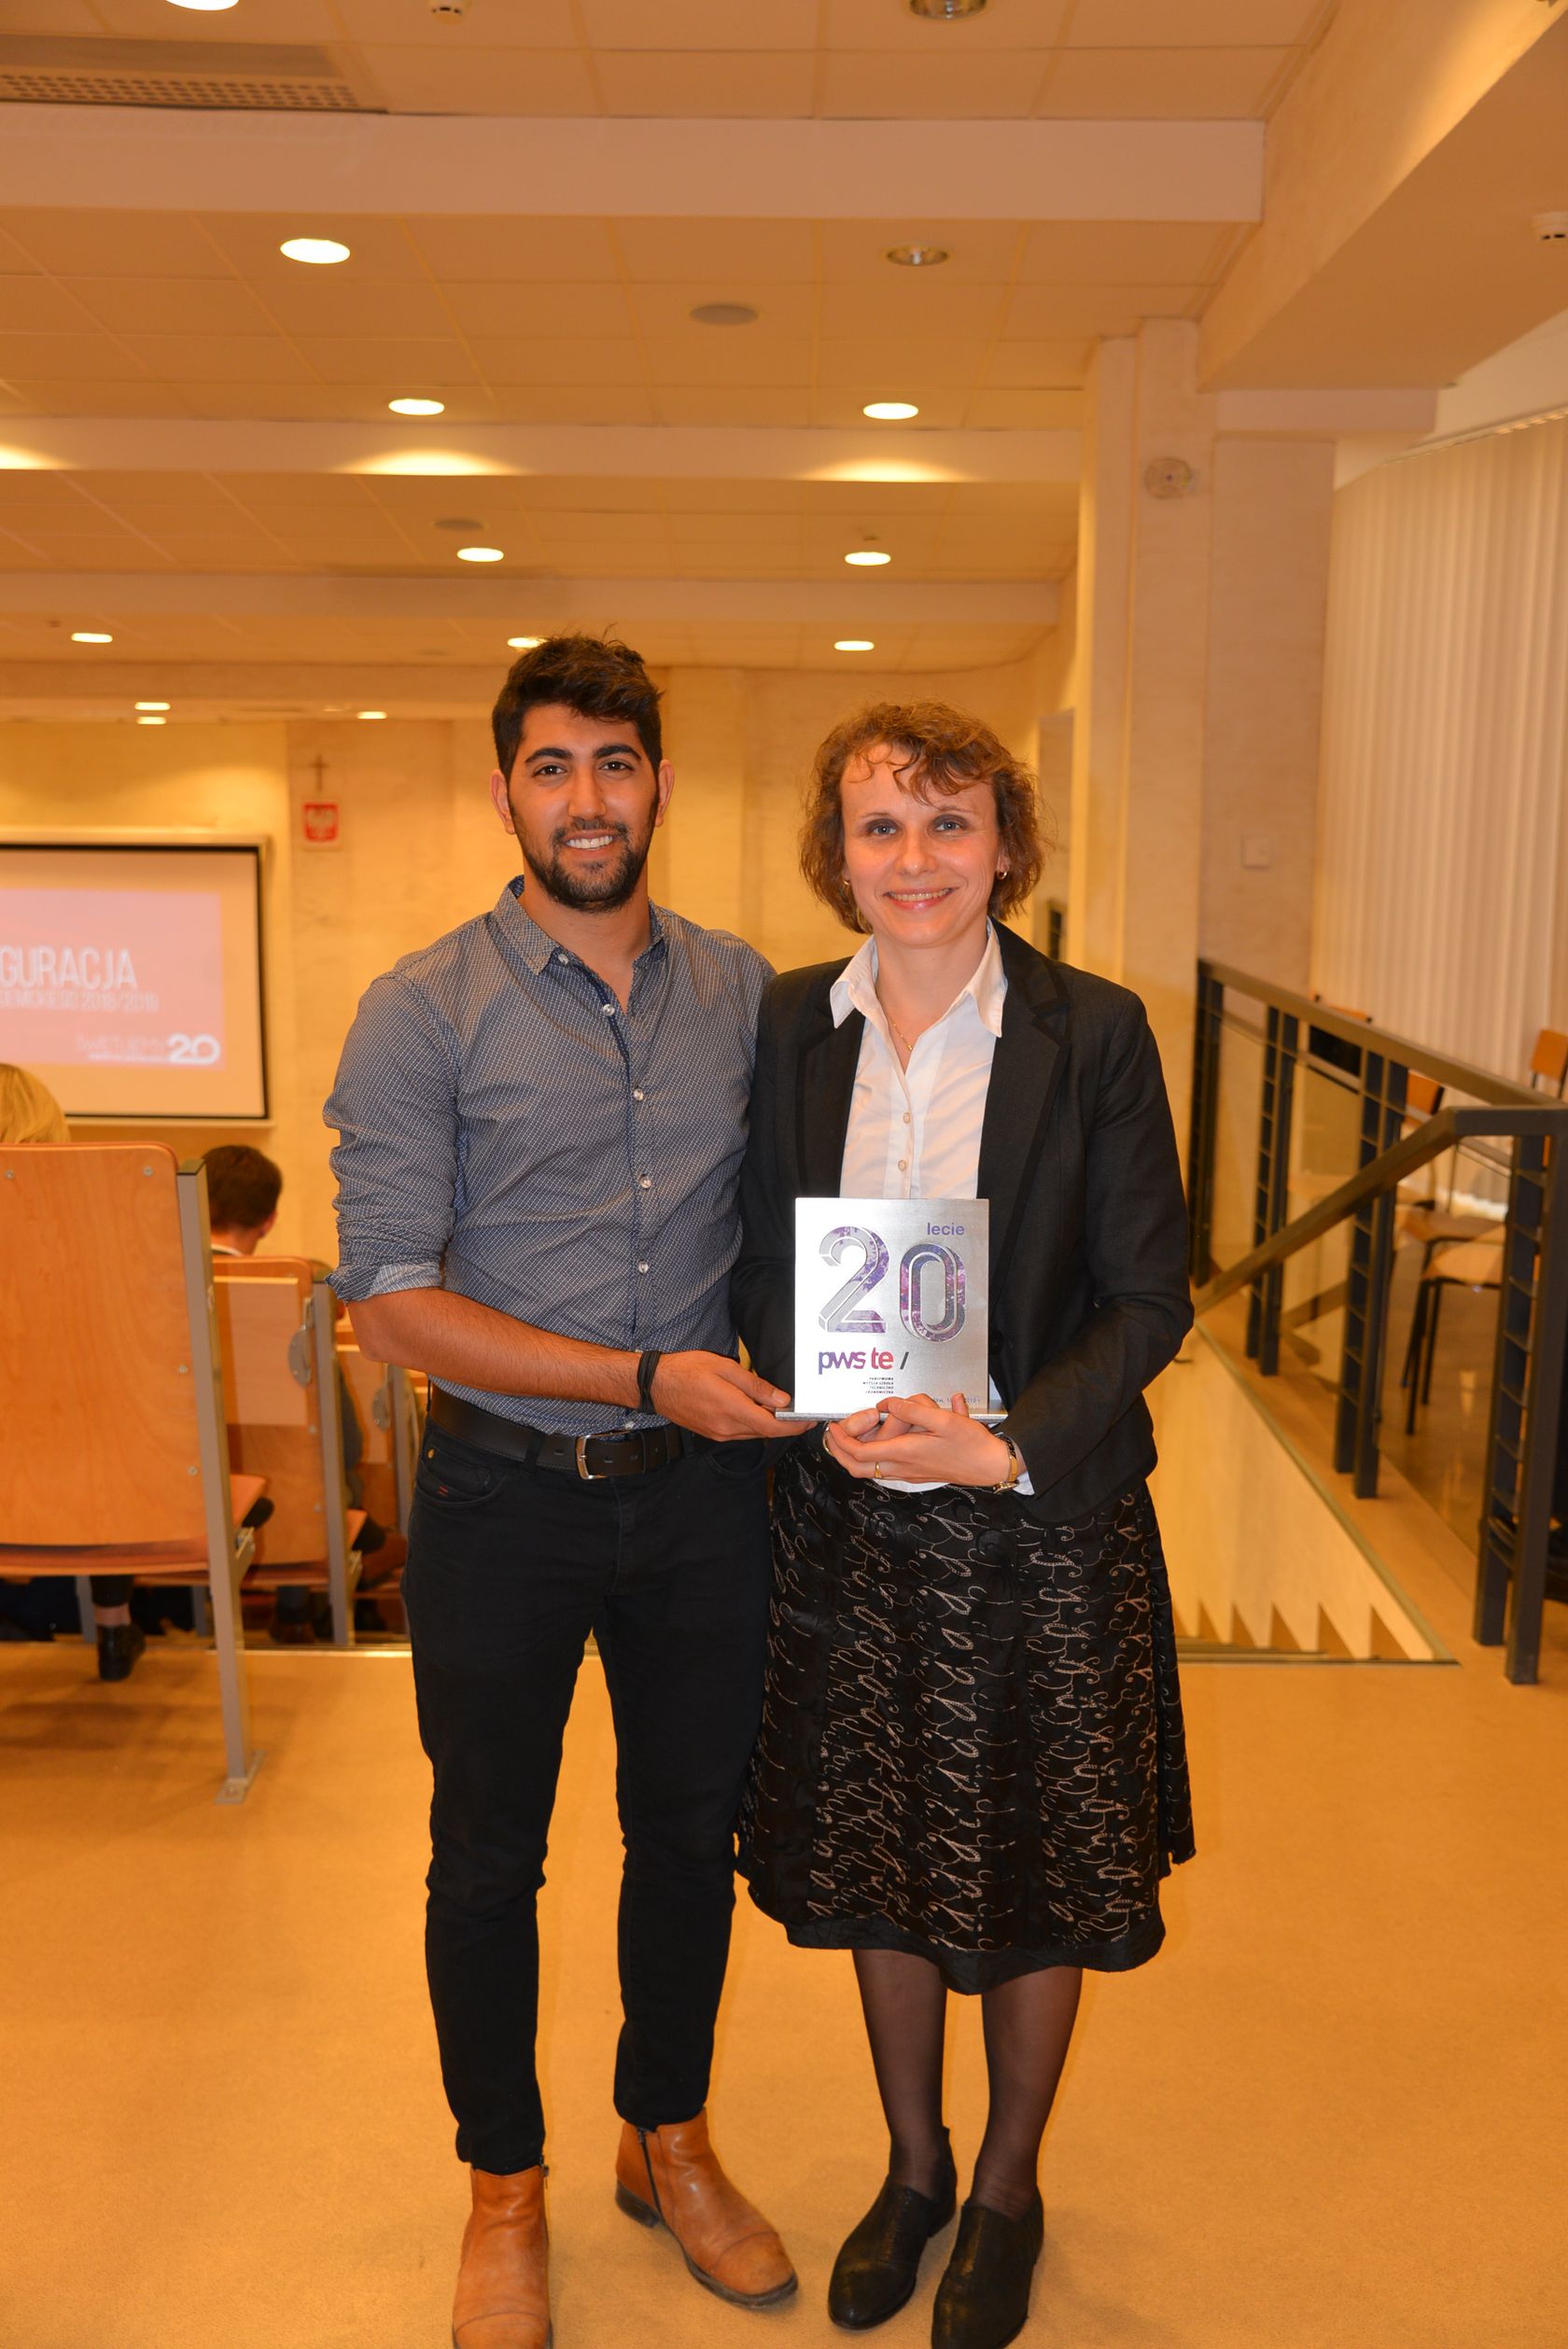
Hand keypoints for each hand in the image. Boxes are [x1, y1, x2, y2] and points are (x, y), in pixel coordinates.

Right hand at [651, 1350, 791, 1440]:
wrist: (656, 1386)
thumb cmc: (687, 1371)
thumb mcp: (725, 1368)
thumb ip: (755, 1386)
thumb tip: (781, 1400)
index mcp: (732, 1410)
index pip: (773, 1426)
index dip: (795, 1426)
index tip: (810, 1420)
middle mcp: (727, 1428)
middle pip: (766, 1432)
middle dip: (786, 1424)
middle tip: (801, 1411)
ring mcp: (719, 1433)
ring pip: (754, 1433)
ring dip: (769, 1424)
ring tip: (780, 1409)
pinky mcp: (713, 1433)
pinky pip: (740, 1433)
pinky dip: (753, 1424)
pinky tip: (756, 1410)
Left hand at [826, 1391, 1010, 1485]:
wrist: (989, 1466)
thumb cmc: (971, 1445)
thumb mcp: (944, 1420)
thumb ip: (914, 1410)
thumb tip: (890, 1404)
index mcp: (905, 1453)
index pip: (860, 1452)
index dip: (841, 1441)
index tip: (833, 1427)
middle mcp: (902, 1467)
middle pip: (858, 1468)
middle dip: (839, 1453)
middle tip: (833, 1435)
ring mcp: (908, 1473)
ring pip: (870, 1470)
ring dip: (854, 1456)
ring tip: (850, 1437)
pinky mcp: (916, 1472)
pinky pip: (884, 1469)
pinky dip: (871, 1458)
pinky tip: (878, 1442)